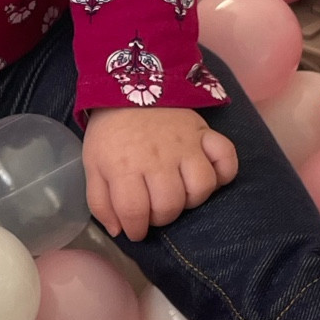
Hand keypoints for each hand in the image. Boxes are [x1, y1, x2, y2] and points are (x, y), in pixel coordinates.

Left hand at [82, 106, 238, 242]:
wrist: (130, 87)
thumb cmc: (110, 133)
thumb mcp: (93, 165)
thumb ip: (100, 202)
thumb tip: (119, 232)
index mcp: (124, 167)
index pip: (135, 212)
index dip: (136, 229)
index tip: (136, 230)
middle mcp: (157, 159)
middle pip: (170, 205)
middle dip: (161, 217)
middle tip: (154, 209)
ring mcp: (185, 145)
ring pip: (201, 187)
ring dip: (192, 199)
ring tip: (179, 193)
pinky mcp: (204, 133)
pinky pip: (226, 157)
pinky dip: (224, 172)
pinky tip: (211, 176)